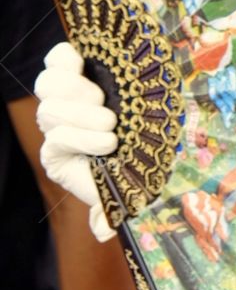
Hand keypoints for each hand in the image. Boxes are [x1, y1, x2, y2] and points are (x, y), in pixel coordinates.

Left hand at [35, 42, 117, 241]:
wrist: (135, 129)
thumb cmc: (126, 160)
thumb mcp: (119, 186)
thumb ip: (108, 208)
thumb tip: (102, 231)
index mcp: (61, 154)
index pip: (55, 142)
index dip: (80, 140)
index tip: (111, 144)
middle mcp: (55, 125)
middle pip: (48, 112)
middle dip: (81, 118)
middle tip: (110, 122)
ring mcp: (60, 96)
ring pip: (48, 86)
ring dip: (77, 91)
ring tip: (101, 97)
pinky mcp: (70, 69)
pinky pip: (56, 58)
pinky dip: (67, 59)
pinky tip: (84, 63)